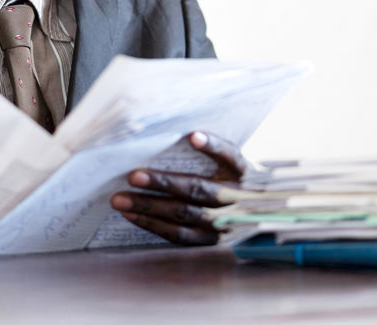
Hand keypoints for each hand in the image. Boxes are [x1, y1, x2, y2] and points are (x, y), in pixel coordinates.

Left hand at [109, 131, 246, 245]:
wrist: (257, 215)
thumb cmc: (232, 180)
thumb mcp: (231, 161)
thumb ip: (213, 148)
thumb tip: (185, 136)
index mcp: (241, 172)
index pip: (229, 155)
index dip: (212, 146)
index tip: (192, 136)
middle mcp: (235, 198)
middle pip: (197, 190)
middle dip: (163, 183)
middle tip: (132, 176)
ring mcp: (222, 223)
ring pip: (183, 215)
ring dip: (149, 207)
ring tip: (120, 200)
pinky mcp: (209, 241)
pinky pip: (178, 235)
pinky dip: (153, 225)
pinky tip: (131, 215)